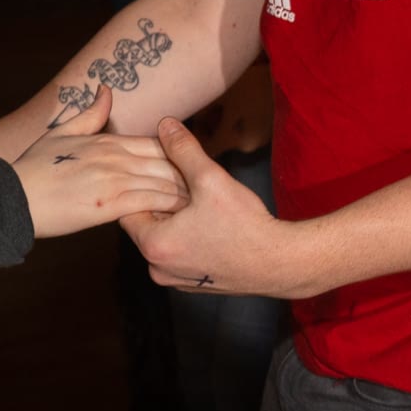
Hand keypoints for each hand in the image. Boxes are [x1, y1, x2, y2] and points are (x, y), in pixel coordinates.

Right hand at [9, 91, 194, 240]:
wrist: (12, 198)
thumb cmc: (34, 168)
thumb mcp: (61, 133)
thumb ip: (90, 113)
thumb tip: (107, 89)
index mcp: (106, 141)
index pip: (157, 143)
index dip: (180, 155)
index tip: (194, 168)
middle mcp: (115, 156)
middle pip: (167, 162)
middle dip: (190, 175)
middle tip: (210, 190)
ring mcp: (114, 179)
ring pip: (164, 182)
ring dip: (185, 193)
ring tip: (205, 207)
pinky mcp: (109, 204)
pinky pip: (150, 203)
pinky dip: (168, 208)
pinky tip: (181, 217)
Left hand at [122, 119, 313, 295]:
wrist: (281, 264)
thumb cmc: (246, 226)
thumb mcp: (212, 179)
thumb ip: (183, 150)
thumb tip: (165, 125)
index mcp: (153, 246)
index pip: (129, 208)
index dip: (146, 187)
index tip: (167, 177)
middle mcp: (157, 269)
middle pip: (146, 224)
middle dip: (163, 202)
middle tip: (189, 188)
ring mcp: (175, 280)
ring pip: (164, 239)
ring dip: (176, 220)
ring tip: (201, 205)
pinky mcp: (193, 285)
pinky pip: (179, 254)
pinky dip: (188, 238)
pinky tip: (210, 226)